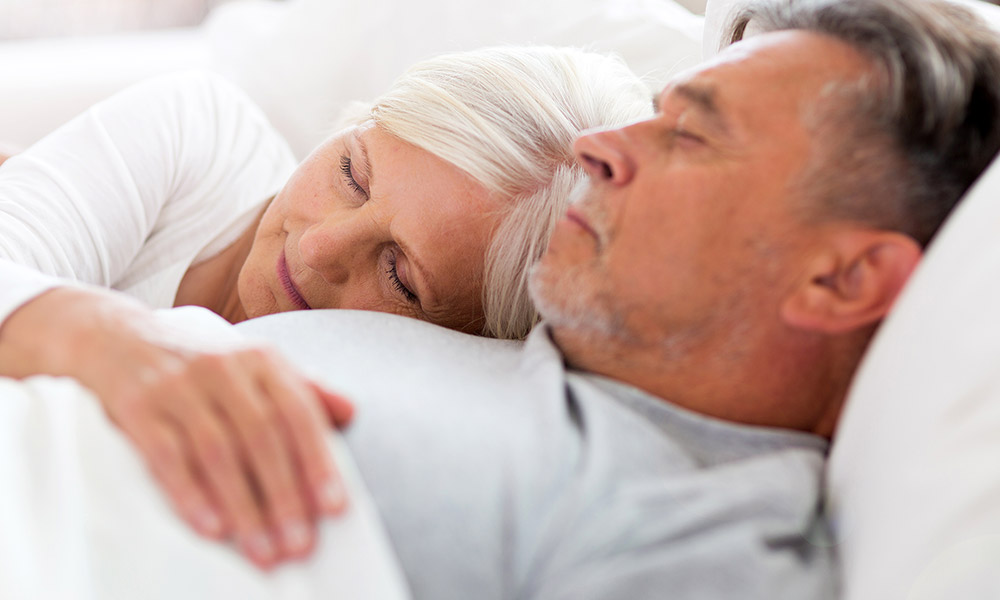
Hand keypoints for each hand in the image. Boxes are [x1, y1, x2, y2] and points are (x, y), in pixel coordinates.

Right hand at [0, 287, 353, 568]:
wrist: (119, 335)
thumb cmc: (200, 359)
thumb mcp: (255, 362)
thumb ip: (303, 387)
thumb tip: (351, 410)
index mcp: (261, 358)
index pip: (298, 413)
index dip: (318, 461)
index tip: (333, 507)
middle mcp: (224, 368)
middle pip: (262, 437)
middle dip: (284, 495)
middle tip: (298, 543)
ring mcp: (180, 386)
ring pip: (218, 452)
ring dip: (243, 506)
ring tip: (262, 549)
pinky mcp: (138, 406)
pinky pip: (166, 456)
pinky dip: (190, 494)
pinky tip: (211, 527)